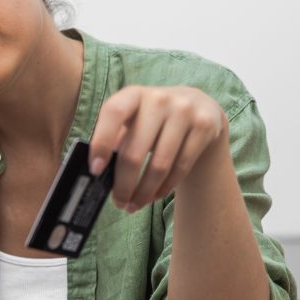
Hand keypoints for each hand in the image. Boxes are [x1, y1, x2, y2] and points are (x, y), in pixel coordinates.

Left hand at [88, 86, 227, 212]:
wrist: (199, 106)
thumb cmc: (153, 118)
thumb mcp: (133, 118)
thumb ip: (116, 137)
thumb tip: (97, 171)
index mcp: (134, 94)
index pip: (113, 113)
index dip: (102, 141)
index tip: (95, 170)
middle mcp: (159, 99)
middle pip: (135, 151)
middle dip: (124, 184)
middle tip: (119, 202)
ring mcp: (184, 111)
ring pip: (160, 165)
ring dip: (144, 192)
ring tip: (135, 205)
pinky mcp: (204, 126)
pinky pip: (181, 166)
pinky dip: (165, 187)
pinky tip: (154, 196)